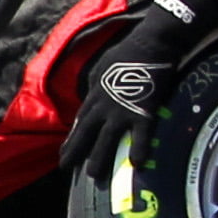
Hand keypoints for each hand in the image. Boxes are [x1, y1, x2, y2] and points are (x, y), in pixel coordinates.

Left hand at [69, 0, 210, 159]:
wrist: (151, 42)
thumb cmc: (129, 51)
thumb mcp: (103, 66)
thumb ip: (98, 84)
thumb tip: (93, 92)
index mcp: (95, 94)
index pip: (80, 121)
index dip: (72, 138)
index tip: (65, 152)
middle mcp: (104, 105)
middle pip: (85, 132)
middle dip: (74, 151)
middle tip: (66, 167)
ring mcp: (122, 109)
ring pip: (106, 138)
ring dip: (99, 157)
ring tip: (94, 174)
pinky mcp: (143, 110)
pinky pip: (140, 134)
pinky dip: (138, 148)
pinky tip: (136, 163)